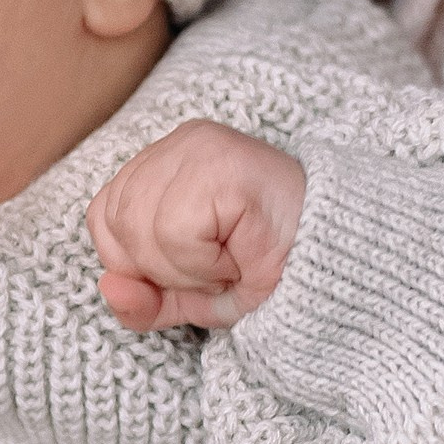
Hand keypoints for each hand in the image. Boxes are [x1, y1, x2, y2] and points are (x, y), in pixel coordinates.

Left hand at [87, 119, 306, 331]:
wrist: (341, 263)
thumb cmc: (269, 270)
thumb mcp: (192, 296)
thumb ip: (142, 300)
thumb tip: (108, 286)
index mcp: (165, 160)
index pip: (102, 215)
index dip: (134, 260)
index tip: (191, 268)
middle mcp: (179, 143)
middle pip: (117, 225)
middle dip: (163, 270)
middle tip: (218, 266)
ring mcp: (200, 147)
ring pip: (140, 230)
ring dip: (186, 270)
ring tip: (230, 261)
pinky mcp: (221, 166)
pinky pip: (173, 233)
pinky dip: (203, 264)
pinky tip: (238, 254)